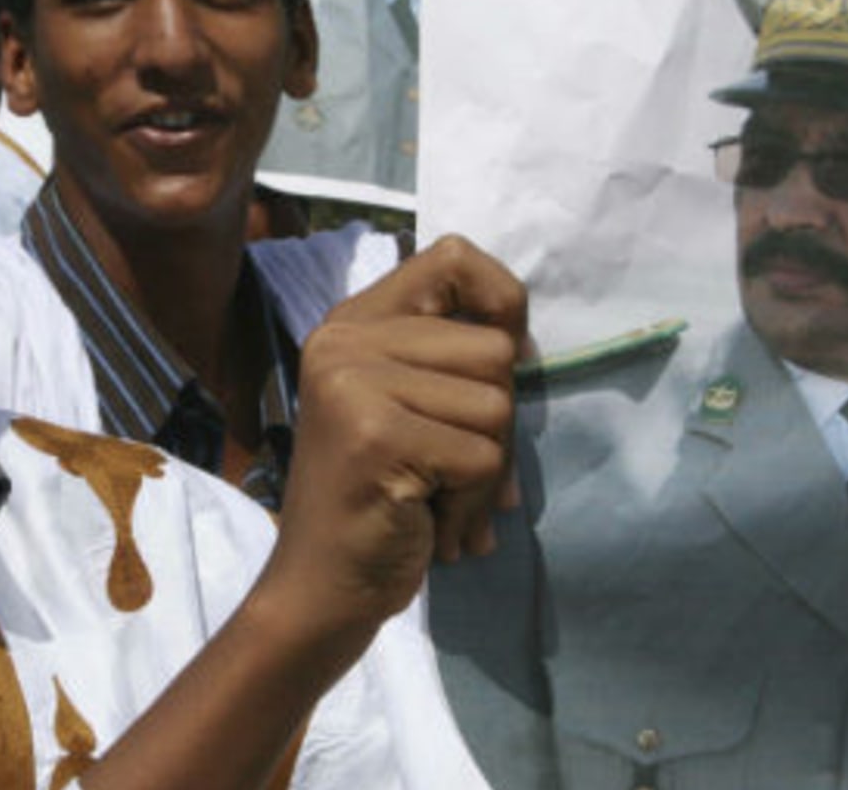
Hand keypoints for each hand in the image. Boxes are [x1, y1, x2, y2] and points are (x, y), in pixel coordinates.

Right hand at [261, 236, 524, 647]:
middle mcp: (345, 340)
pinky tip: (432, 525)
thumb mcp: (411, 405)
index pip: (455, 256)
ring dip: (486, 471)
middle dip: (496, 422)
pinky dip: (473, 505)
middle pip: (494, 348)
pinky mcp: (374, 434)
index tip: (499, 364)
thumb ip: (452, 360)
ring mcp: (353, 384)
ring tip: (436, 498)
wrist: (320, 591)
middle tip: (449, 468)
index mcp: (354, 322)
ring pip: (496, 406)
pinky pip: (482, 459)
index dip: (501, 302)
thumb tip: (527, 345)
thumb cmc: (381, 500)